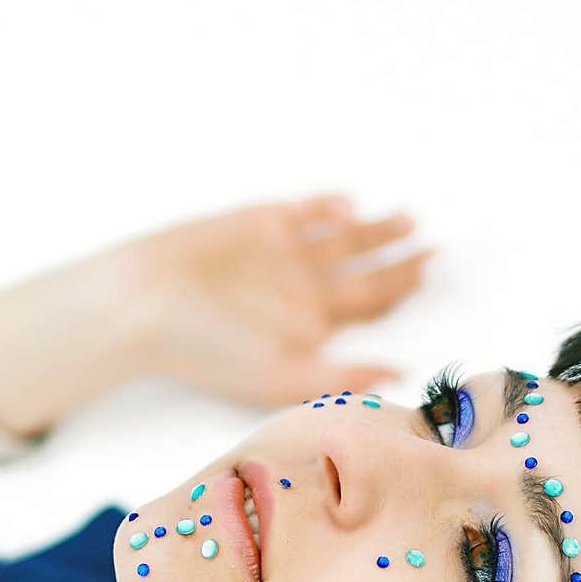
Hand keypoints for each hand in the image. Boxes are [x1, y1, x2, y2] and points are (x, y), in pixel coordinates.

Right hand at [117, 193, 434, 405]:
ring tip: (410, 220)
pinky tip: (350, 205)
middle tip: (436, 249)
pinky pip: (302, 213)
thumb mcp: (281, 376)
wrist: (144, 305)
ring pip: (342, 239)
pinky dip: (328, 207)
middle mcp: (302, 291)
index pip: (371, 308)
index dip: (404, 290)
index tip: (433, 275)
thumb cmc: (206, 351)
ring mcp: (281, 256)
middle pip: (365, 273)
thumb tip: (402, 376)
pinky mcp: (256, 224)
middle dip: (401, 261)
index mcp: (311, 329)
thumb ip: (343, 375)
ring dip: (376, 229)